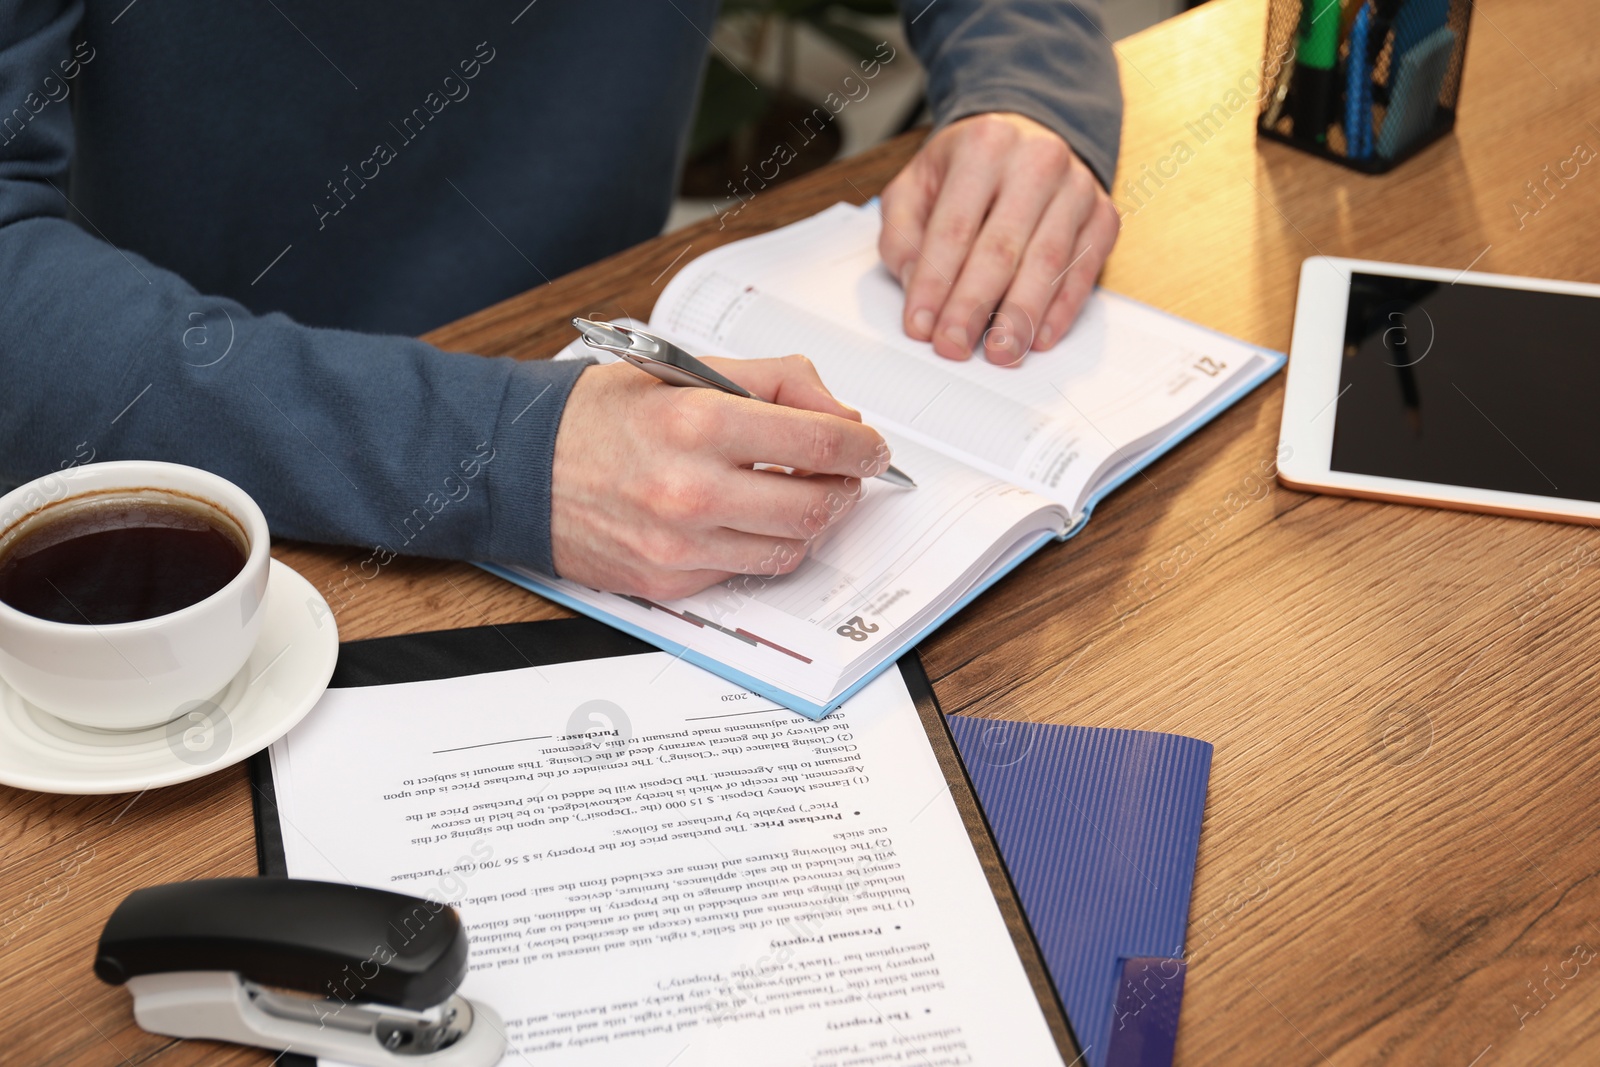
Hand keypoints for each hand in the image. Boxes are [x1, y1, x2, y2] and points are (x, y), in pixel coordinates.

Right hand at [550, 356, 890, 598]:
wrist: (517, 468)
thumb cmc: (597, 418)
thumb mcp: (682, 371)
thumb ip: (772, 382)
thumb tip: (838, 413)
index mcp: (698, 423)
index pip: (820, 439)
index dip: (863, 445)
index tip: (871, 446)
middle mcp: (692, 489)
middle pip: (817, 503)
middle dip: (846, 487)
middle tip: (845, 473)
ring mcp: (680, 545)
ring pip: (790, 548)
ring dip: (811, 522)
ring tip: (801, 494)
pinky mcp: (669, 582)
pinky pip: (745, 571)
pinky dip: (762, 545)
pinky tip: (749, 519)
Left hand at [878, 112, 1119, 365]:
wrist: (1030, 136)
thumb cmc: (967, 170)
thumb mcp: (917, 184)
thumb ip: (904, 233)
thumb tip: (917, 284)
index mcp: (984, 145)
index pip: (954, 227)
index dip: (934, 283)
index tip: (920, 327)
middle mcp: (1036, 161)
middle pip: (1002, 247)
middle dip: (974, 306)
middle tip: (954, 346)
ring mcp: (1076, 187)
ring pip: (1047, 261)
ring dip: (1021, 315)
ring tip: (1000, 352)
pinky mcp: (1103, 215)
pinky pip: (1084, 270)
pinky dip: (1062, 309)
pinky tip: (1039, 338)